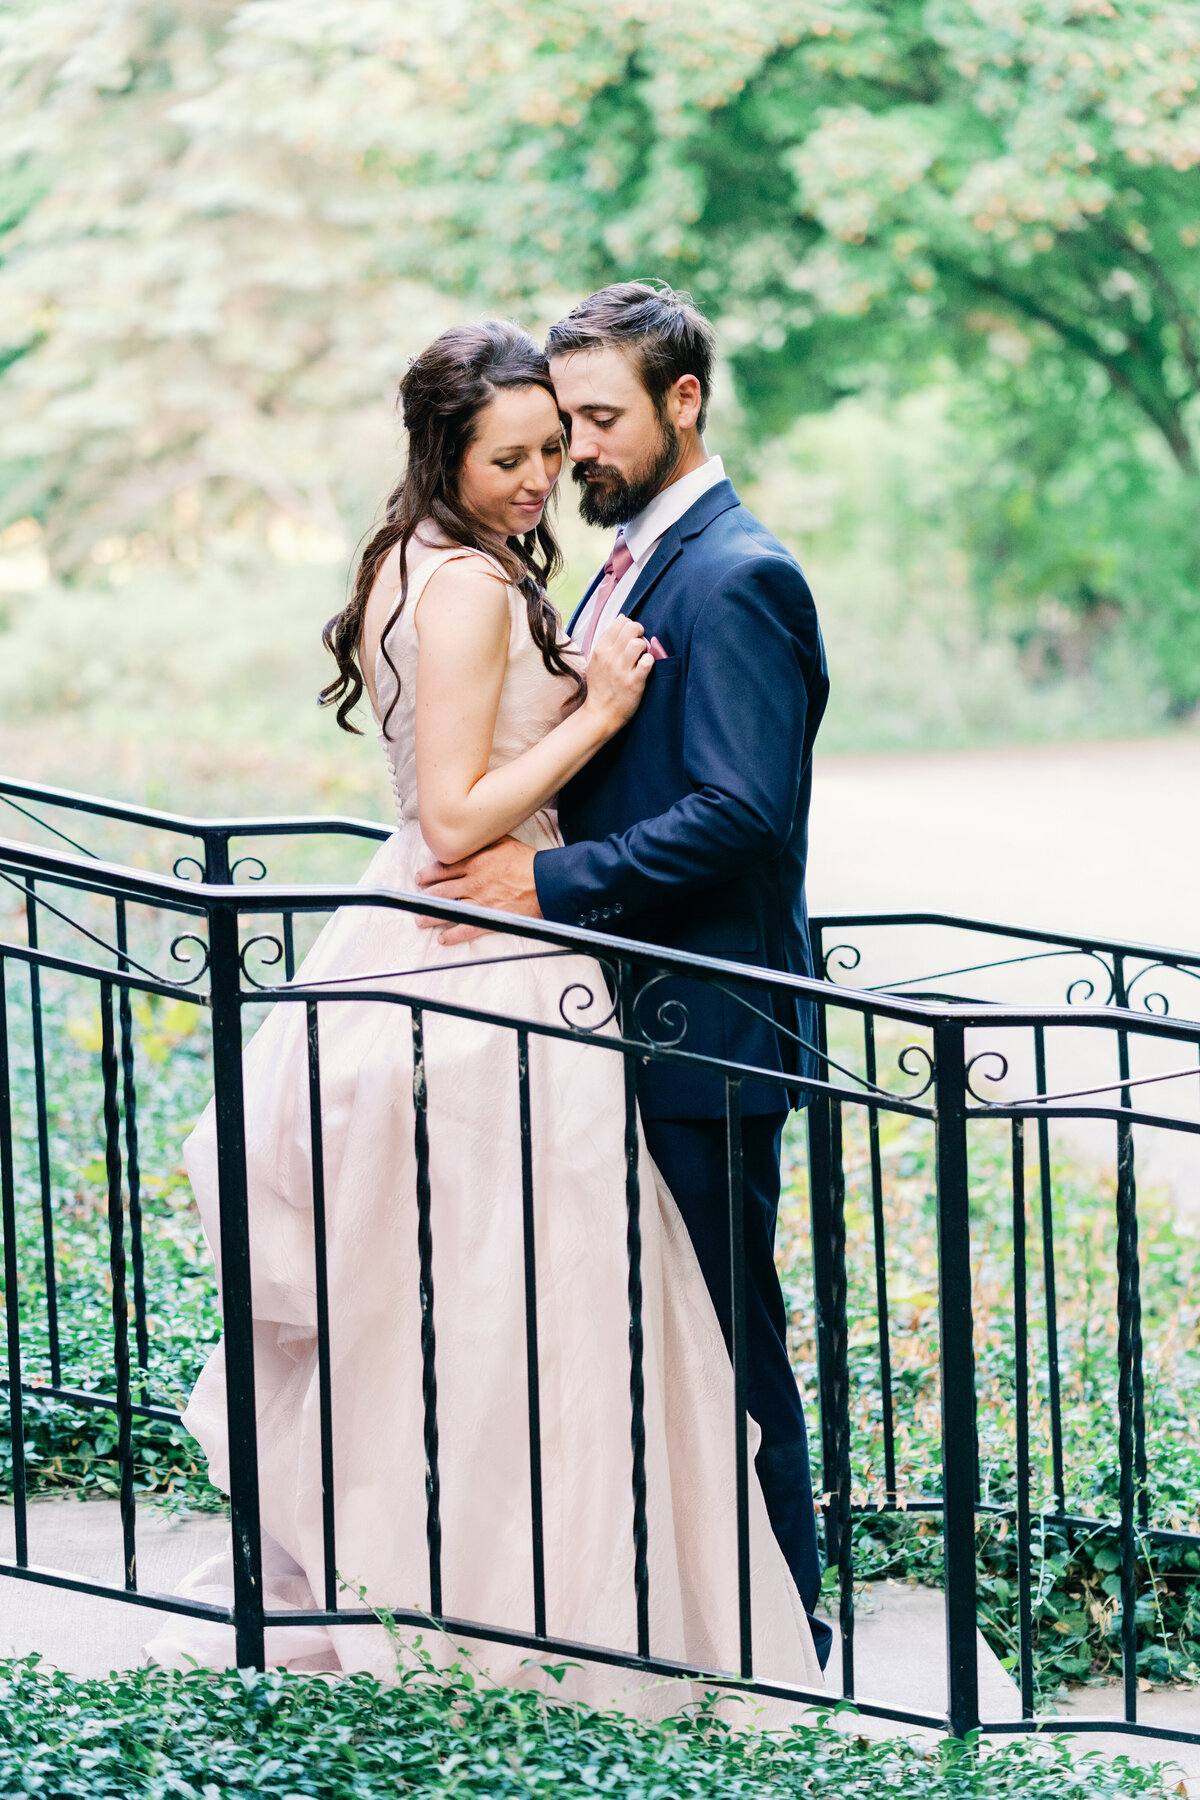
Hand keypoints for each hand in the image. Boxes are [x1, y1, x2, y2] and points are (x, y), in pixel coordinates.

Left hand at [415, 836, 540, 945]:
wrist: (548, 882)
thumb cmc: (529, 862)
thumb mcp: (504, 842)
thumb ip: (484, 843)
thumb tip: (471, 840)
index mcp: (476, 861)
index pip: (444, 868)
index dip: (429, 873)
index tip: (421, 877)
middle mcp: (474, 881)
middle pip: (441, 889)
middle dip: (425, 894)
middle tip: (417, 897)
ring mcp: (481, 901)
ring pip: (448, 909)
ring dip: (431, 916)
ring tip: (421, 920)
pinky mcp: (490, 918)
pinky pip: (466, 928)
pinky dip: (453, 935)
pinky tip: (443, 938)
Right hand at [583, 617, 653, 733]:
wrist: (600, 713)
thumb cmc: (600, 687)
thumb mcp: (595, 661)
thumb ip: (606, 641)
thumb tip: (621, 618)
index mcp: (600, 650)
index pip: (619, 622)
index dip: (630, 625)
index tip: (631, 635)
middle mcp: (610, 657)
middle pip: (631, 628)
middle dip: (639, 632)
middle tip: (640, 644)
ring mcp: (622, 670)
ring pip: (638, 643)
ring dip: (644, 647)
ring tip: (641, 656)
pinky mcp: (634, 683)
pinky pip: (648, 661)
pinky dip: (650, 662)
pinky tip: (645, 667)